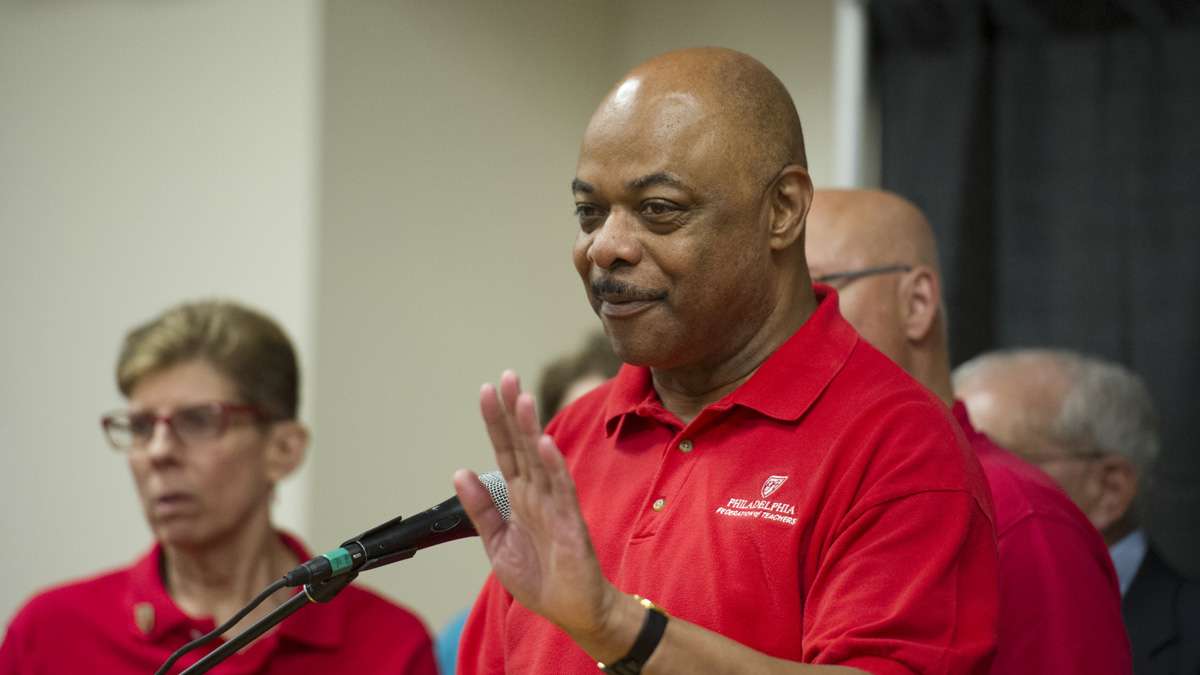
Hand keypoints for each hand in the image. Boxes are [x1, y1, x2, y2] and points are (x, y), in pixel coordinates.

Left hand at [454, 370, 617, 639]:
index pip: (505, 451)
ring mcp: (555, 506)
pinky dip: (554, 466)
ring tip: (522, 399)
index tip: (487, 390)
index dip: (496, 422)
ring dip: (532, 429)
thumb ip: (481, 509)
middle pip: (522, 445)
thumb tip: (460, 470)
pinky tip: (545, 444)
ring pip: (541, 460)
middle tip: (506, 376)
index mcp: (519, 497)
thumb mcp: (496, 543)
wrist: (573, 610)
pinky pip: (562, 491)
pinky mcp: (571, 524)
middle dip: (513, 412)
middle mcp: (537, 494)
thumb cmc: (541, 577)